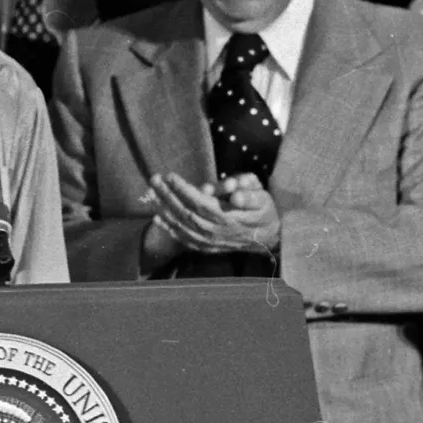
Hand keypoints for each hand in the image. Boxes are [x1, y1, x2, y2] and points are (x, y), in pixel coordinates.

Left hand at [150, 172, 280, 254]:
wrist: (270, 239)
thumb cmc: (265, 213)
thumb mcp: (264, 200)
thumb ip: (250, 195)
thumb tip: (235, 192)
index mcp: (228, 218)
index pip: (200, 203)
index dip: (183, 190)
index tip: (170, 175)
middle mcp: (215, 232)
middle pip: (185, 213)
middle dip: (167, 195)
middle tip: (154, 178)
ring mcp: (209, 241)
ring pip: (181, 225)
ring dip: (164, 209)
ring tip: (152, 193)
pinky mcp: (206, 247)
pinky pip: (183, 238)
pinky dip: (169, 229)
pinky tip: (157, 218)